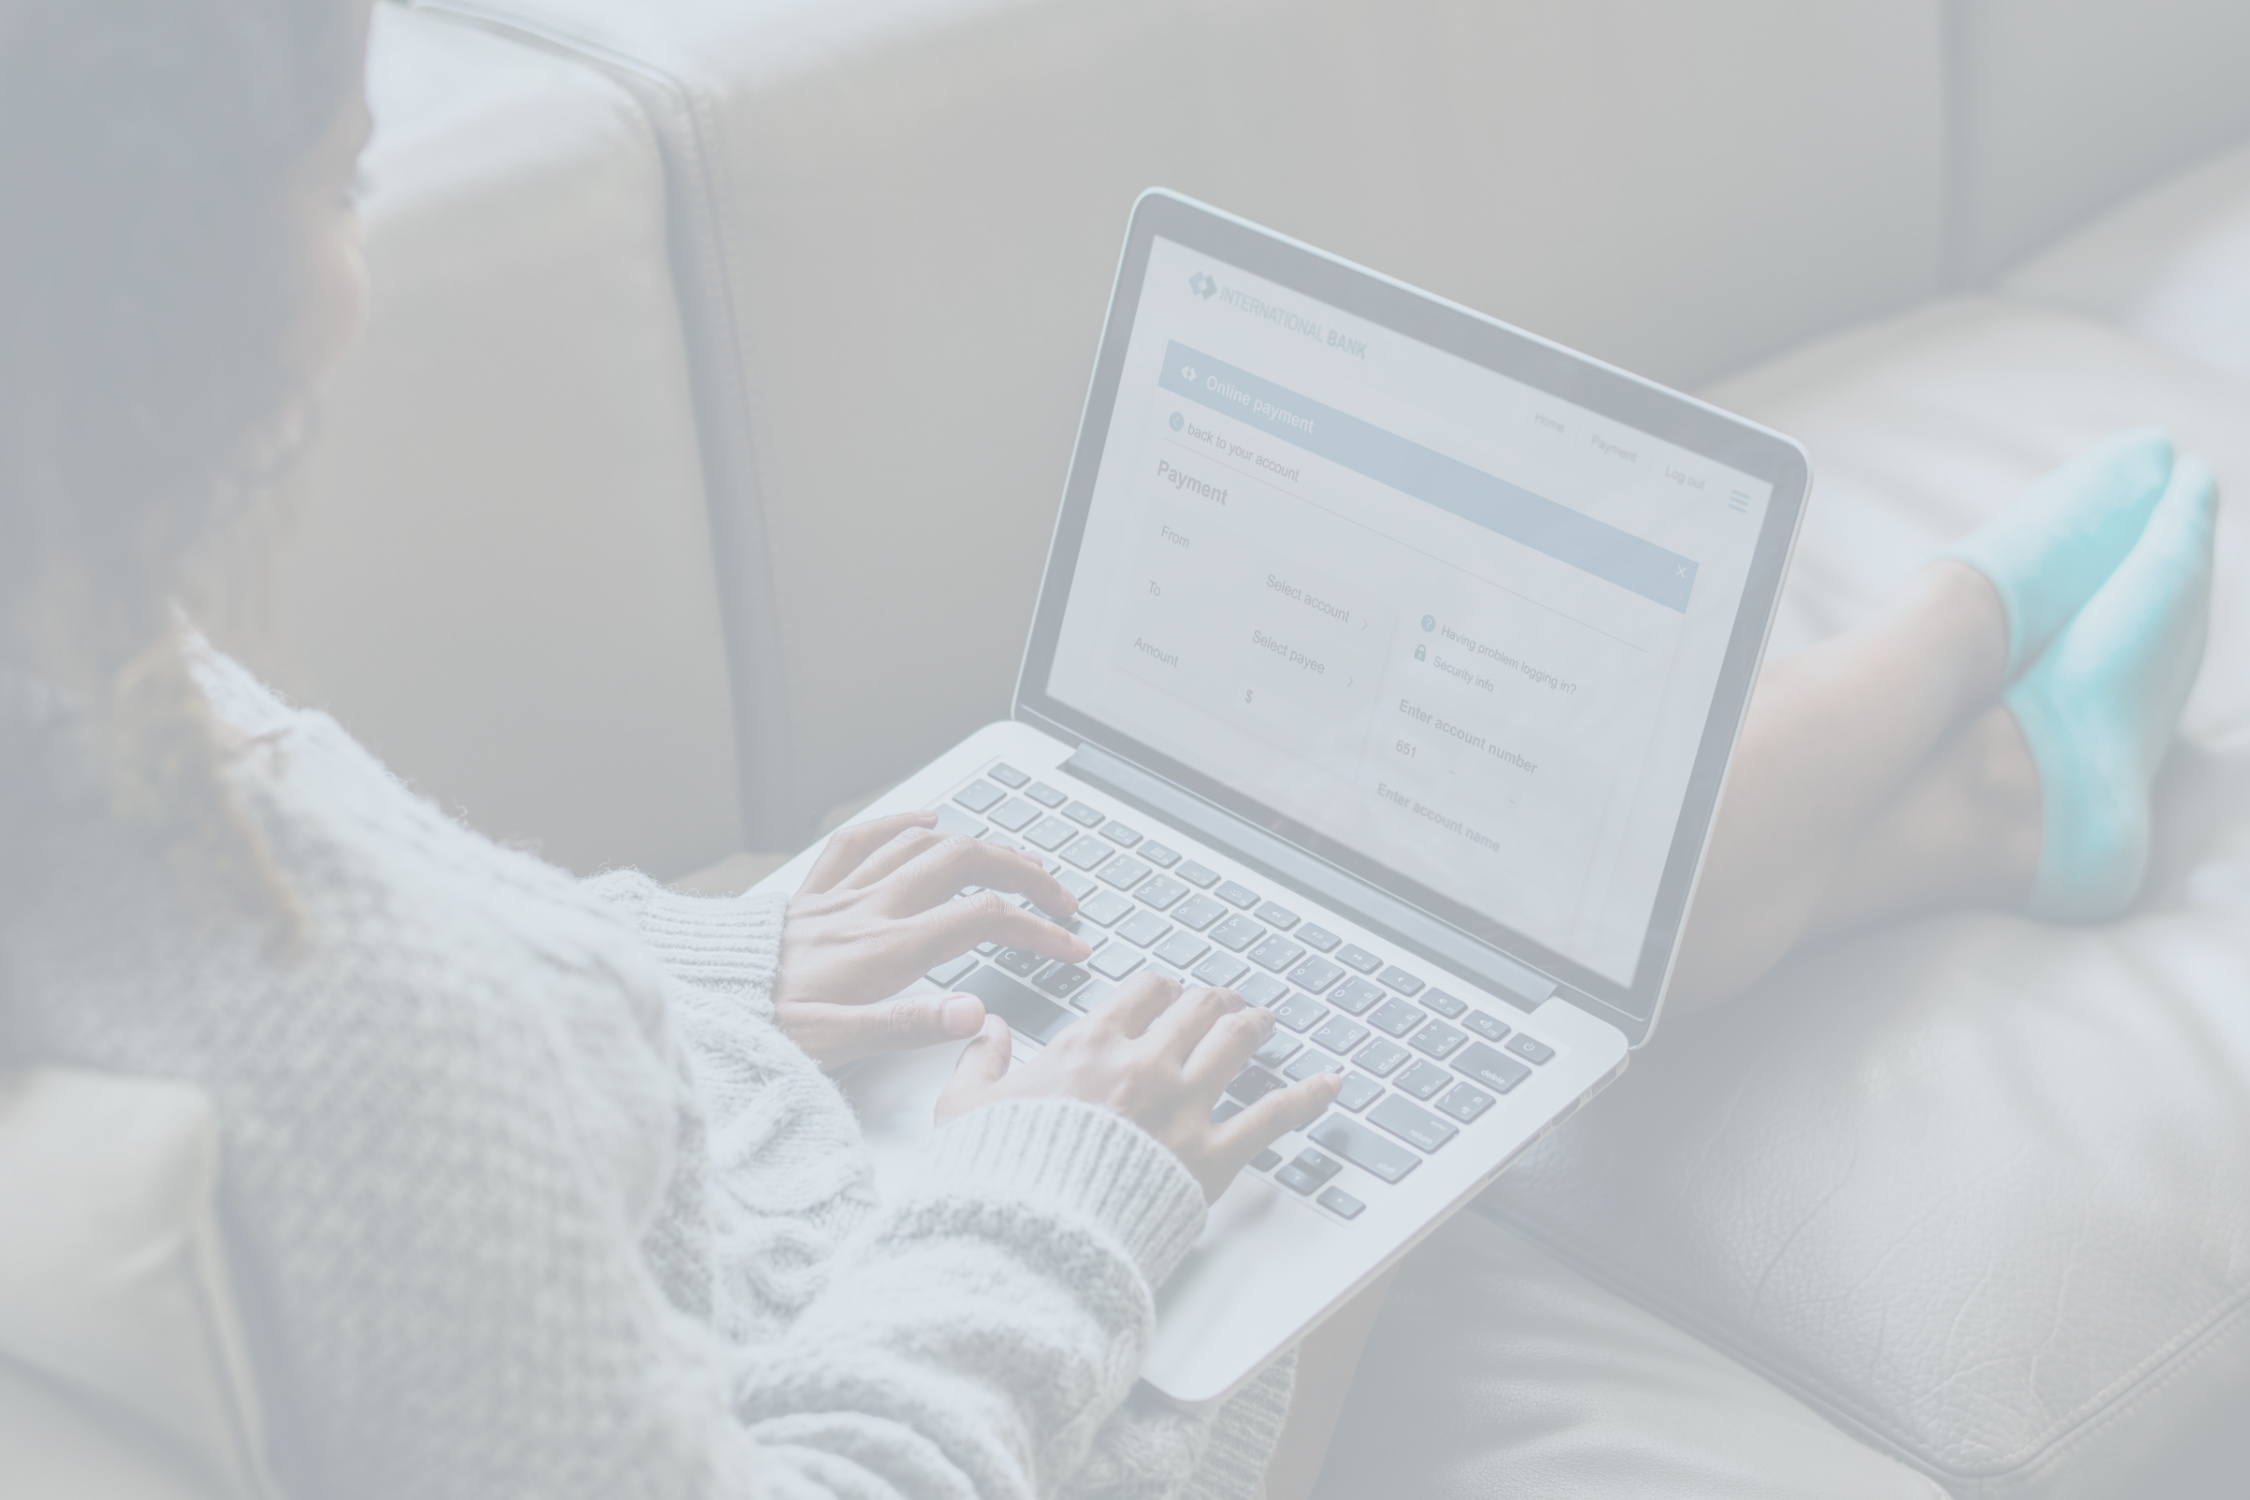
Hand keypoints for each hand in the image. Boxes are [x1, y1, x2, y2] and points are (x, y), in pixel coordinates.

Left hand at [775, 812, 1088, 1067]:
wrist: (696, 1003)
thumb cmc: (759, 1030)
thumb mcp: (836, 1046)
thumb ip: (908, 1026)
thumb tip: (974, 1014)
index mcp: (885, 950)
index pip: (984, 920)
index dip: (1039, 929)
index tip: (1071, 947)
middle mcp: (868, 911)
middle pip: (966, 863)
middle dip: (1025, 872)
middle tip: (1062, 897)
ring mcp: (841, 896)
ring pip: (923, 845)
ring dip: (979, 846)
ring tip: (1016, 864)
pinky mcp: (812, 895)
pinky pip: (861, 840)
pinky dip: (900, 824)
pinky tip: (924, 820)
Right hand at [935, 971, 1341, 1199]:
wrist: (1035, 1232)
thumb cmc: (999, 1175)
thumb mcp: (963, 1109)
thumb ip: (979, 1062)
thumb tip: (985, 1032)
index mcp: (1088, 1046)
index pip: (1139, 993)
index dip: (1159, 989)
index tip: (1165, 993)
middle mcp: (1144, 1064)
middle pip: (1194, 1010)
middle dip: (1212, 1001)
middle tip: (1222, 1002)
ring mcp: (1184, 1105)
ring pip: (1235, 1044)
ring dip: (1254, 1026)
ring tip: (1265, 1021)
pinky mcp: (1212, 1154)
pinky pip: (1273, 1115)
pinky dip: (1306, 1096)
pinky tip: (1329, 1084)